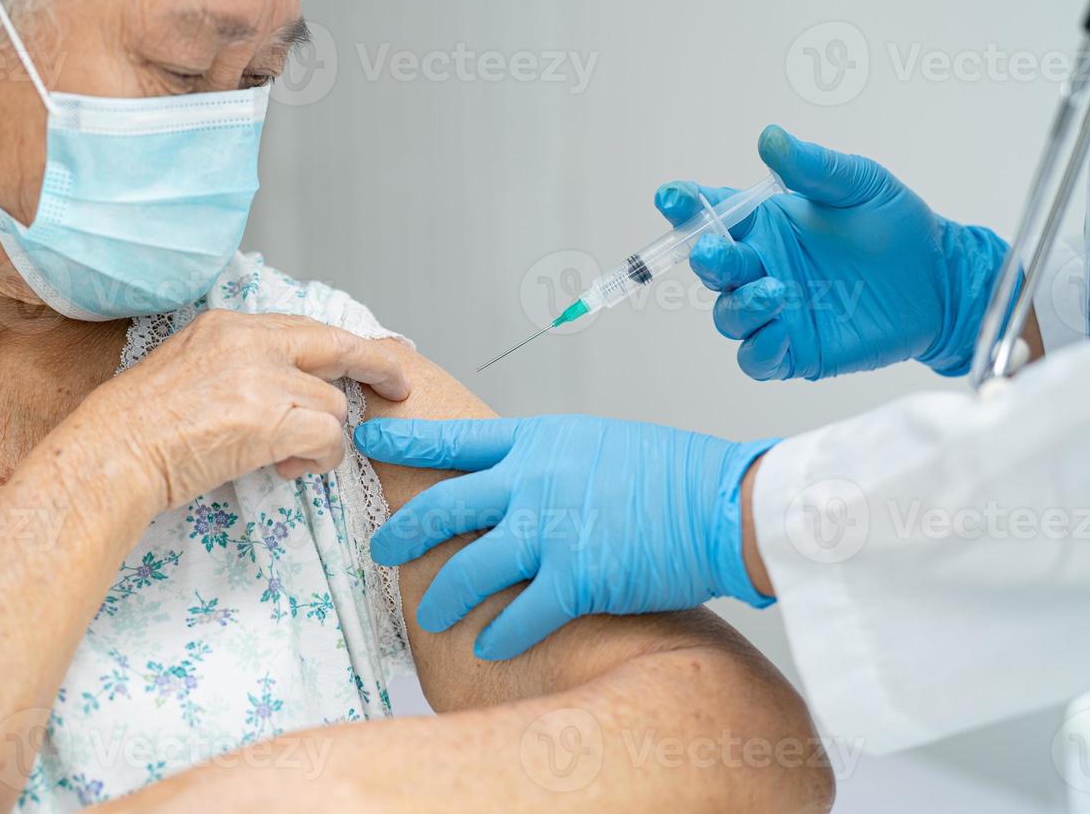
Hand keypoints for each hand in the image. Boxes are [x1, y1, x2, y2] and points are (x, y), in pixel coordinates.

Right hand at [76, 310, 410, 511]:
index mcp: (228, 326)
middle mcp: (250, 342)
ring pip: (333, 403)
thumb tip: (275, 388)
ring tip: (291, 461)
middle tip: (400, 384)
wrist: (110, 455)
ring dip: (324, 438)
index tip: (360, 359)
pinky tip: (292, 471)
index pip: (303, 327)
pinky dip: (321, 460)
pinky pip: (329, 437)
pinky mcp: (270, 419)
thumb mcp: (184, 371)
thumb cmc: (134, 427)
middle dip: (378, 363)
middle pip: (339, 343)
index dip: (337, 347)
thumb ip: (234, 367)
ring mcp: (262, 378)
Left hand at [356, 415, 776, 659]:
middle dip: (403, 534)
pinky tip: (488, 648)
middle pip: (443, 508)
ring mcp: (550, 531)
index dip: (405, 443)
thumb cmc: (669, 470)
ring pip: (470, 569)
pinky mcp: (576, 579)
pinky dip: (500, 636)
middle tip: (380, 550)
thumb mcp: (593, 442)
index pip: (453, 440)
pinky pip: (519, 615)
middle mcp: (532, 483)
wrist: (722, 501)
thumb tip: (512, 476)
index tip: (367, 440)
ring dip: (444, 598)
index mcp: (536, 442)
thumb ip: (545, 458)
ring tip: (432, 616)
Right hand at [654, 125, 1008, 379]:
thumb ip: (813, 167)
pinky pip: (756, 357)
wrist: (941, 280)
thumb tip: (770, 138)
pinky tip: (780, 332)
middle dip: (707, 260)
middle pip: (711, 267)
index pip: (709, 213)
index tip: (674, 199)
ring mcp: (773, 311)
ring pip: (728, 314)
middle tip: (719, 253)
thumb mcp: (859, 184)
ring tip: (775, 291)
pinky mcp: (793, 350)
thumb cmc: (896, 226)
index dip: (684, 206)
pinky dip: (758, 348)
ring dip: (740, 305)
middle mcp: (759, 266)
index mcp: (763, 224)